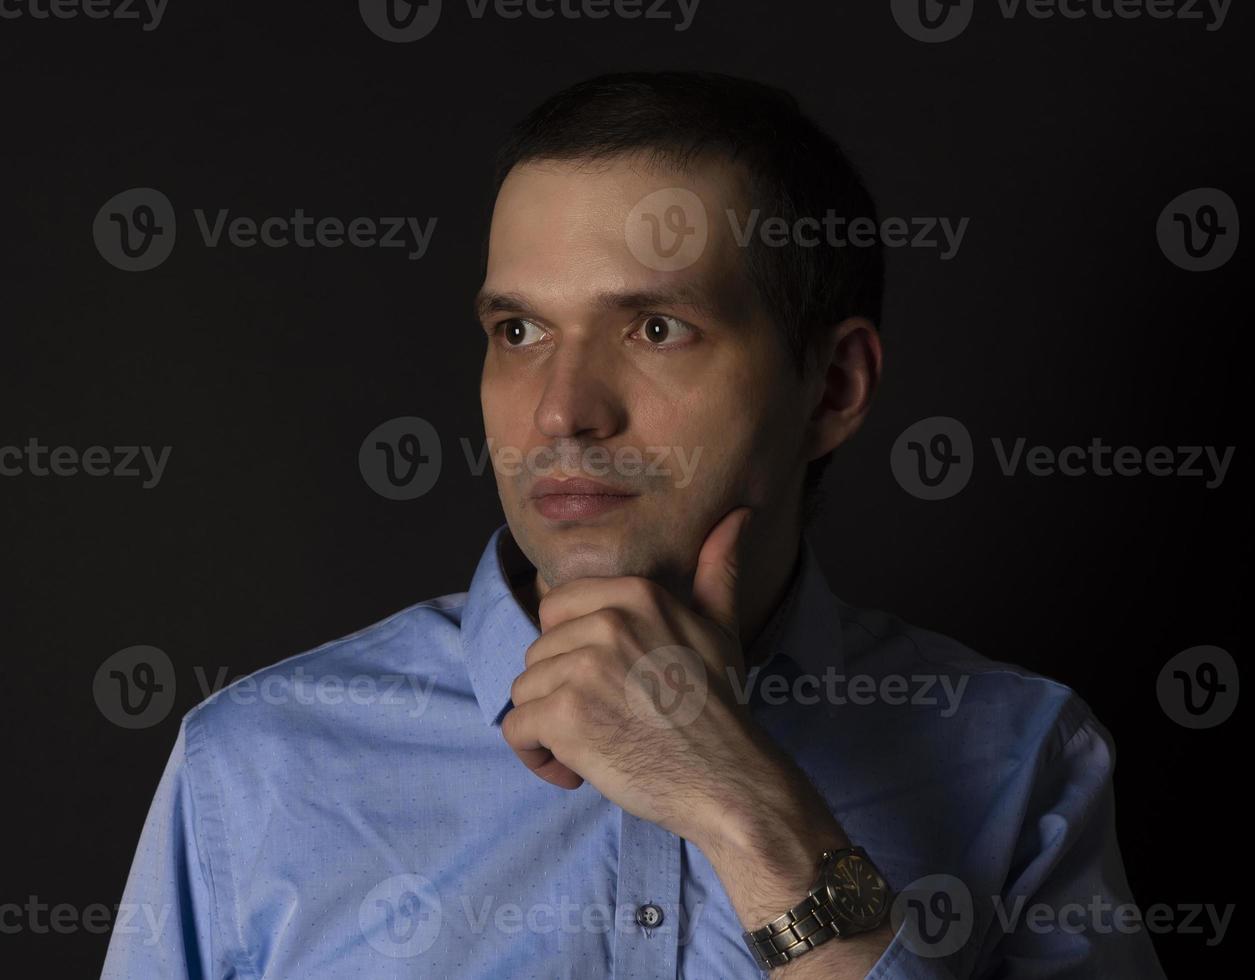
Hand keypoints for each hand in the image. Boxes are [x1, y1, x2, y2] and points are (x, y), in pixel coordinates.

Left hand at [502, 506, 766, 843]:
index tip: (607, 683)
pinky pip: (516, 730)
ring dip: (549, 727)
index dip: (572, 651)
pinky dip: (537, 757)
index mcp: (637, 594)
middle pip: (538, 652)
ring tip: (596, 746)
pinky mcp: (565, 714)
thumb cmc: (720, 710)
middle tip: (607, 720)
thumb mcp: (721, 630)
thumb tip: (738, 517)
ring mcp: (584, 666)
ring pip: (524, 691)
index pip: (557, 609)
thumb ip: (717, 572)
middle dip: (560, 691)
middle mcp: (608, 621)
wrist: (729, 782)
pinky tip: (577, 771)